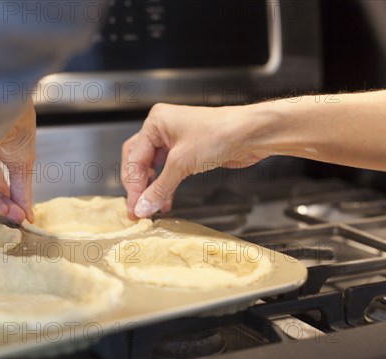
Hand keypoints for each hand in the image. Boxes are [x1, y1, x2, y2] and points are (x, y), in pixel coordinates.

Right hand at [121, 103, 266, 218]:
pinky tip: (166, 201)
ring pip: (154, 168)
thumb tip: (143, 207)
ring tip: (150, 208)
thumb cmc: (220, 133)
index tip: (134, 206)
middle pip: (139, 161)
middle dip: (138, 185)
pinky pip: (169, 172)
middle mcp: (163, 129)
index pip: (134, 158)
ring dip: (152, 188)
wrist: (252, 134)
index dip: (133, 185)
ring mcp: (176, 140)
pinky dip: (166, 186)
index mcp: (156, 122)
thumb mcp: (182, 163)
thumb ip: (159, 188)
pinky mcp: (189, 152)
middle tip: (137, 207)